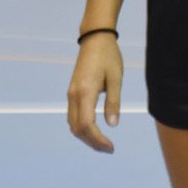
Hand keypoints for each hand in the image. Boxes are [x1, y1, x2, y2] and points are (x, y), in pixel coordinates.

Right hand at [66, 32, 122, 153]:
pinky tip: (95, 130)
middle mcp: (74, 95)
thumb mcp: (116, 79)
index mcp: (85, 92)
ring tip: (103, 142)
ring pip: (73, 124)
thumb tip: (113, 125)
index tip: (111, 148)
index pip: (87, 125)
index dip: (98, 140)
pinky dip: (82, 127)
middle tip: (109, 149)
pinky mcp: (72, 91)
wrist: (95, 38)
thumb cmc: (108, 56)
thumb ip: (113, 102)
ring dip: (86, 136)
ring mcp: (71, 93)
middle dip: (92, 142)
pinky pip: (73, 116)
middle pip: (78, 129)